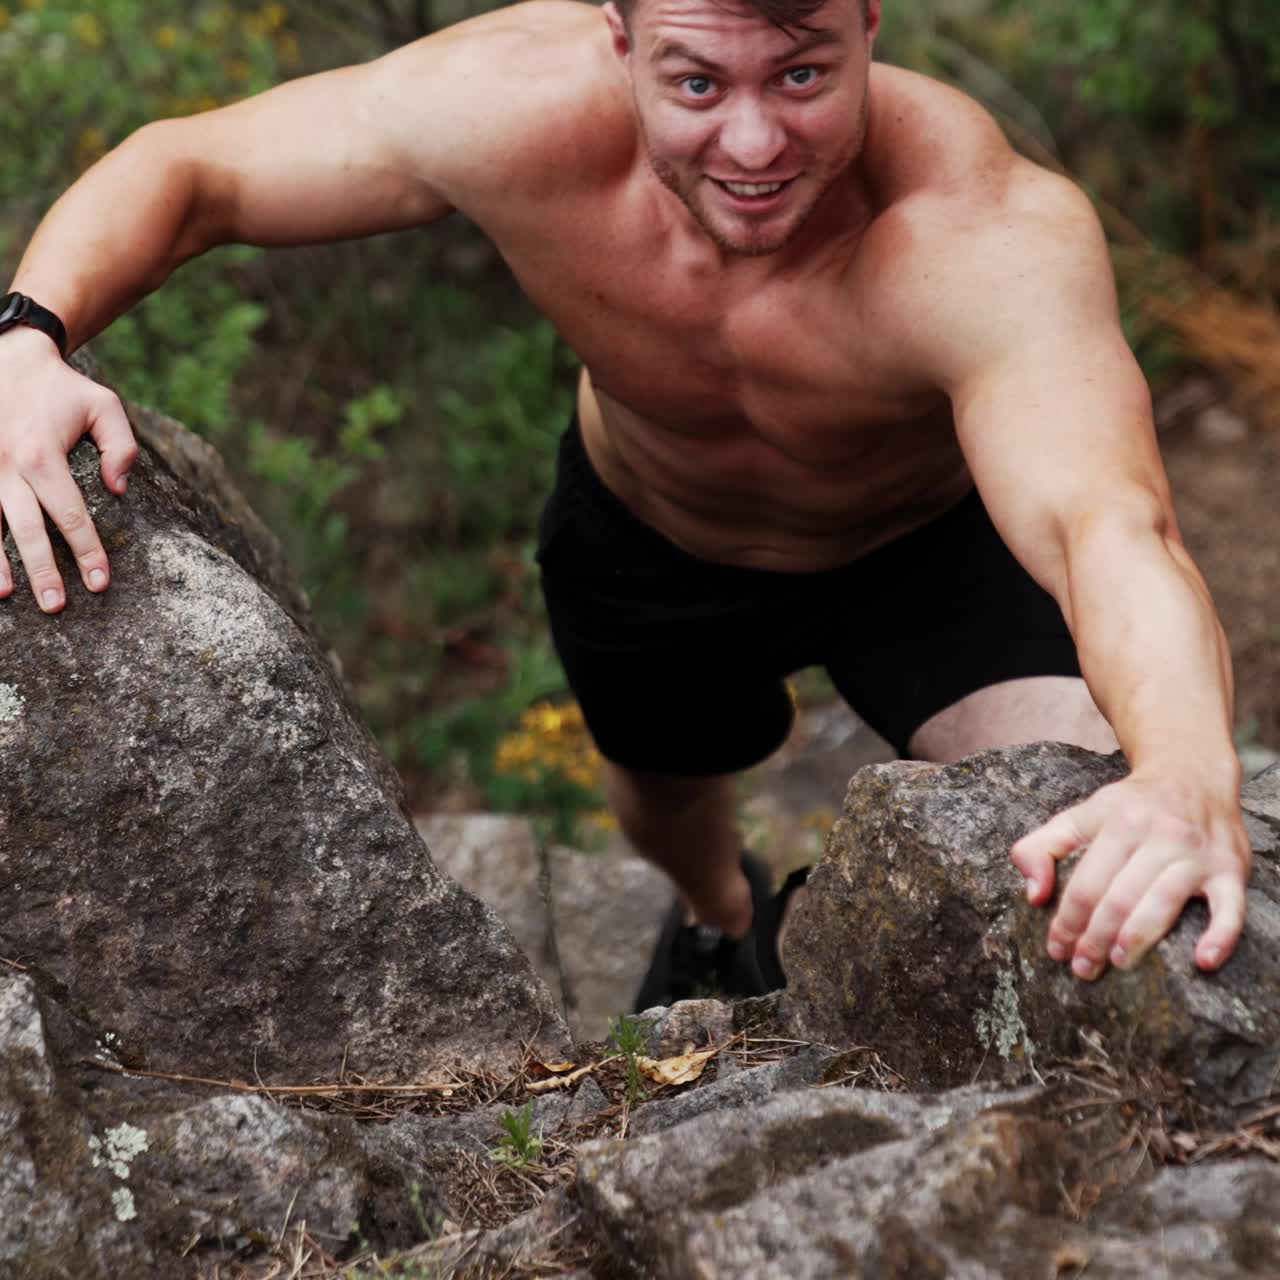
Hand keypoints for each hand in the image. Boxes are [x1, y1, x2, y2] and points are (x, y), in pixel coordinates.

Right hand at [0, 326, 135, 611]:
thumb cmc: (61, 387)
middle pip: (28, 529)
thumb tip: (118, 491)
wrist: (9, 354)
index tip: (99, 583)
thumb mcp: (104, 406)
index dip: (87, 551)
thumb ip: (123, 448)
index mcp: (43, 456)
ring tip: (6, 595)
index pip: (71, 515)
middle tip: (56, 606)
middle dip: (44, 570)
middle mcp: (6, 465)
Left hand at [1011, 771, 1249, 979]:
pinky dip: (1221, 936)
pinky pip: (1230, 908)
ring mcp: (1198, 853)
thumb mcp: (1081, 814)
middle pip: (1120, 898)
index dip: (1067, 921)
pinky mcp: (1231, 869)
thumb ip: (1042, 847)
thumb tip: (1033, 895)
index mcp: (1119, 821)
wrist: (1193, 774)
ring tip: (1115, 963)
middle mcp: (1160, 835)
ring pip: (1163, 904)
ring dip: (1136, 939)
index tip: (1056, 949)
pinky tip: (1203, 961)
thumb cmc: (1130, 805)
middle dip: (1095, 938)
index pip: (1086, 883)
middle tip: (1082, 969)